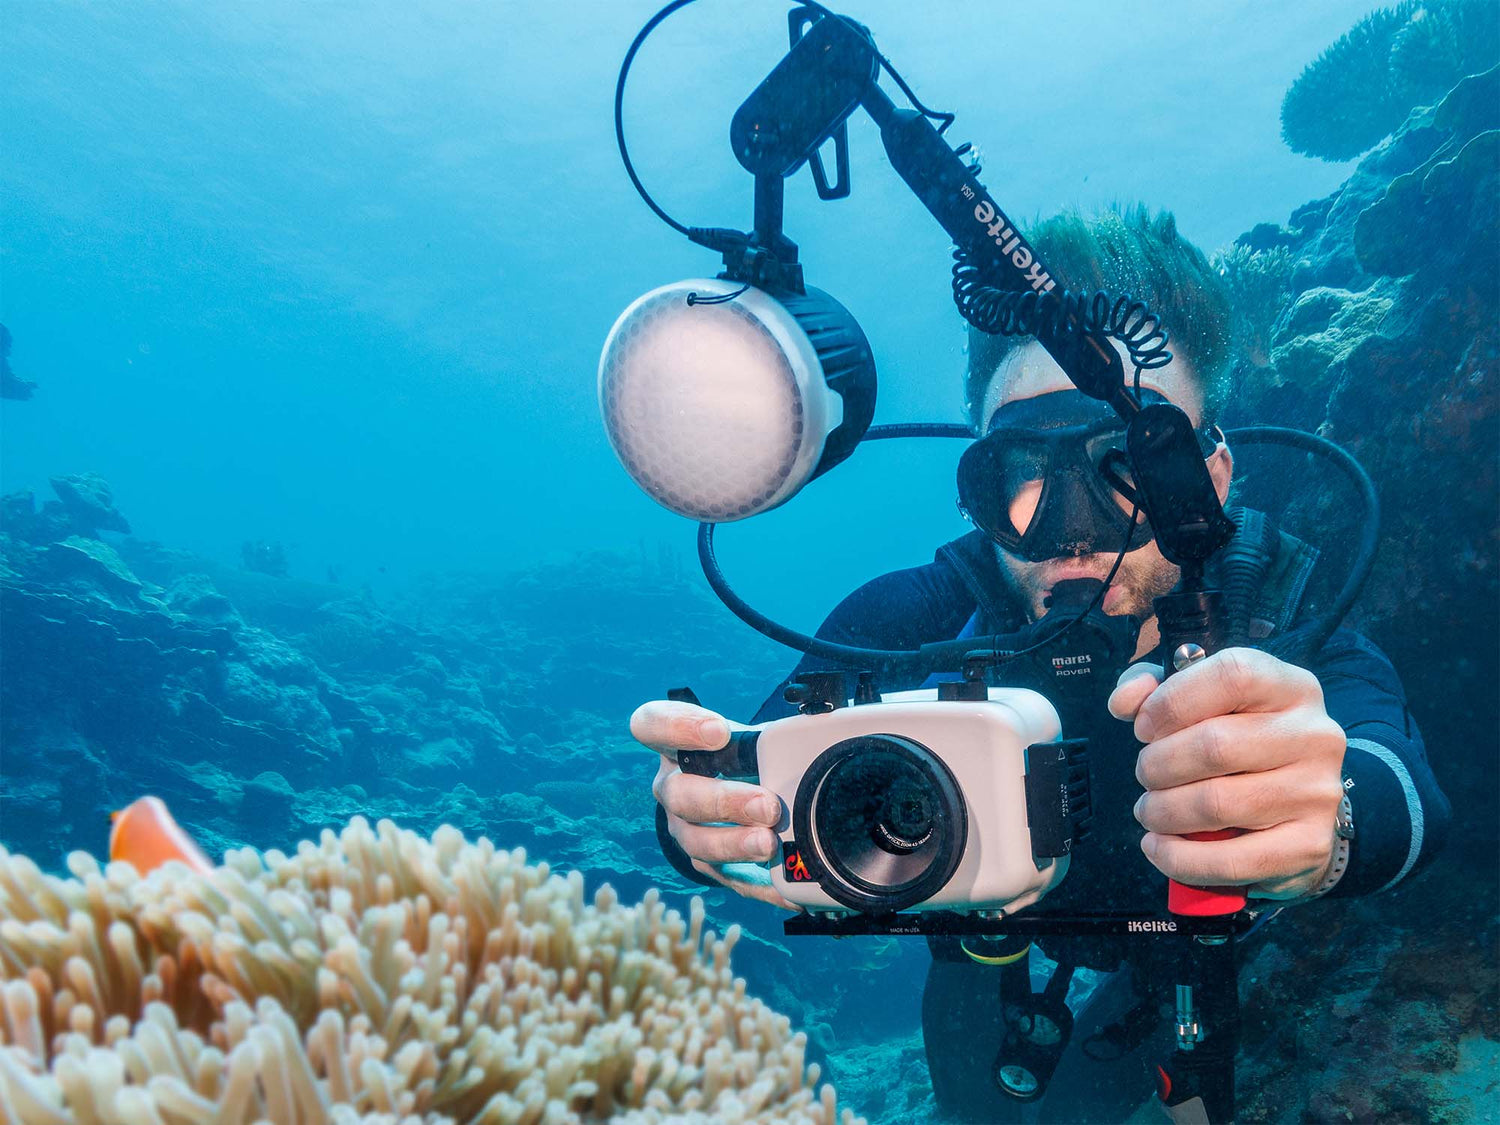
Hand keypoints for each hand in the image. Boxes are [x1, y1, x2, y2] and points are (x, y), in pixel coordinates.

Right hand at [630, 699, 798, 910]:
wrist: (732, 793)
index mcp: (675, 744)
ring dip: (735, 845)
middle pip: (679, 794)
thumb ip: (774, 737)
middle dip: (725, 801)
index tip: (719, 732)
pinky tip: (787, 890)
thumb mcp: (753, 737)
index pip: (652, 725)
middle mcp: (671, 786)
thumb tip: (821, 738)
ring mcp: (683, 828)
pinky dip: (760, 886)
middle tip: (767, 806)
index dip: (680, 728)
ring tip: (770, 846)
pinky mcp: (706, 862)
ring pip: (695, 841)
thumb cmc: (743, 755)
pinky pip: (728, 878)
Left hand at [1108, 648, 1346, 899]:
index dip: (1172, 701)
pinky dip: (1179, 858)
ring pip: (1216, 804)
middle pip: (1215, 745)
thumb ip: (1154, 689)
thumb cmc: (1236, 741)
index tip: (1143, 728)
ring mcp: (1317, 792)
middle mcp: (1314, 735)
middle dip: (1157, 765)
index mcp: (1291, 687)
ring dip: (1162, 811)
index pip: (1232, 676)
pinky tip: (1157, 847)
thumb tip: (1123, 702)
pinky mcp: (1310, 845)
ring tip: (1150, 810)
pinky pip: (1231, 859)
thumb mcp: (1202, 700)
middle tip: (1145, 774)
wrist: (1297, 805)